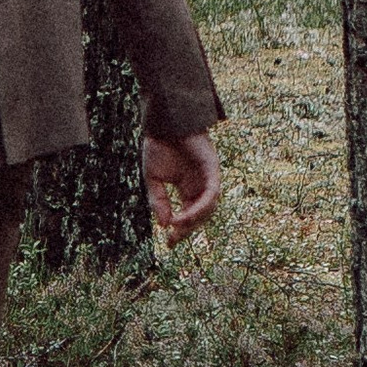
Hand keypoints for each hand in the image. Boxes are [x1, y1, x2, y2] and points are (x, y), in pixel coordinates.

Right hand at [144, 129, 220, 245]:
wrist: (163, 122)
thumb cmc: (158, 146)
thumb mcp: (153, 179)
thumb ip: (159, 201)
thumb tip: (164, 225)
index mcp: (188, 187)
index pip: (189, 215)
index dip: (180, 231)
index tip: (169, 244)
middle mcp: (201, 185)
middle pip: (201, 216)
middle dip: (188, 230)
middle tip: (173, 240)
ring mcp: (208, 178)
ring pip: (209, 208)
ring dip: (193, 220)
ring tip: (177, 226)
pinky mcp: (213, 169)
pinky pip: (212, 194)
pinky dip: (200, 207)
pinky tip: (186, 215)